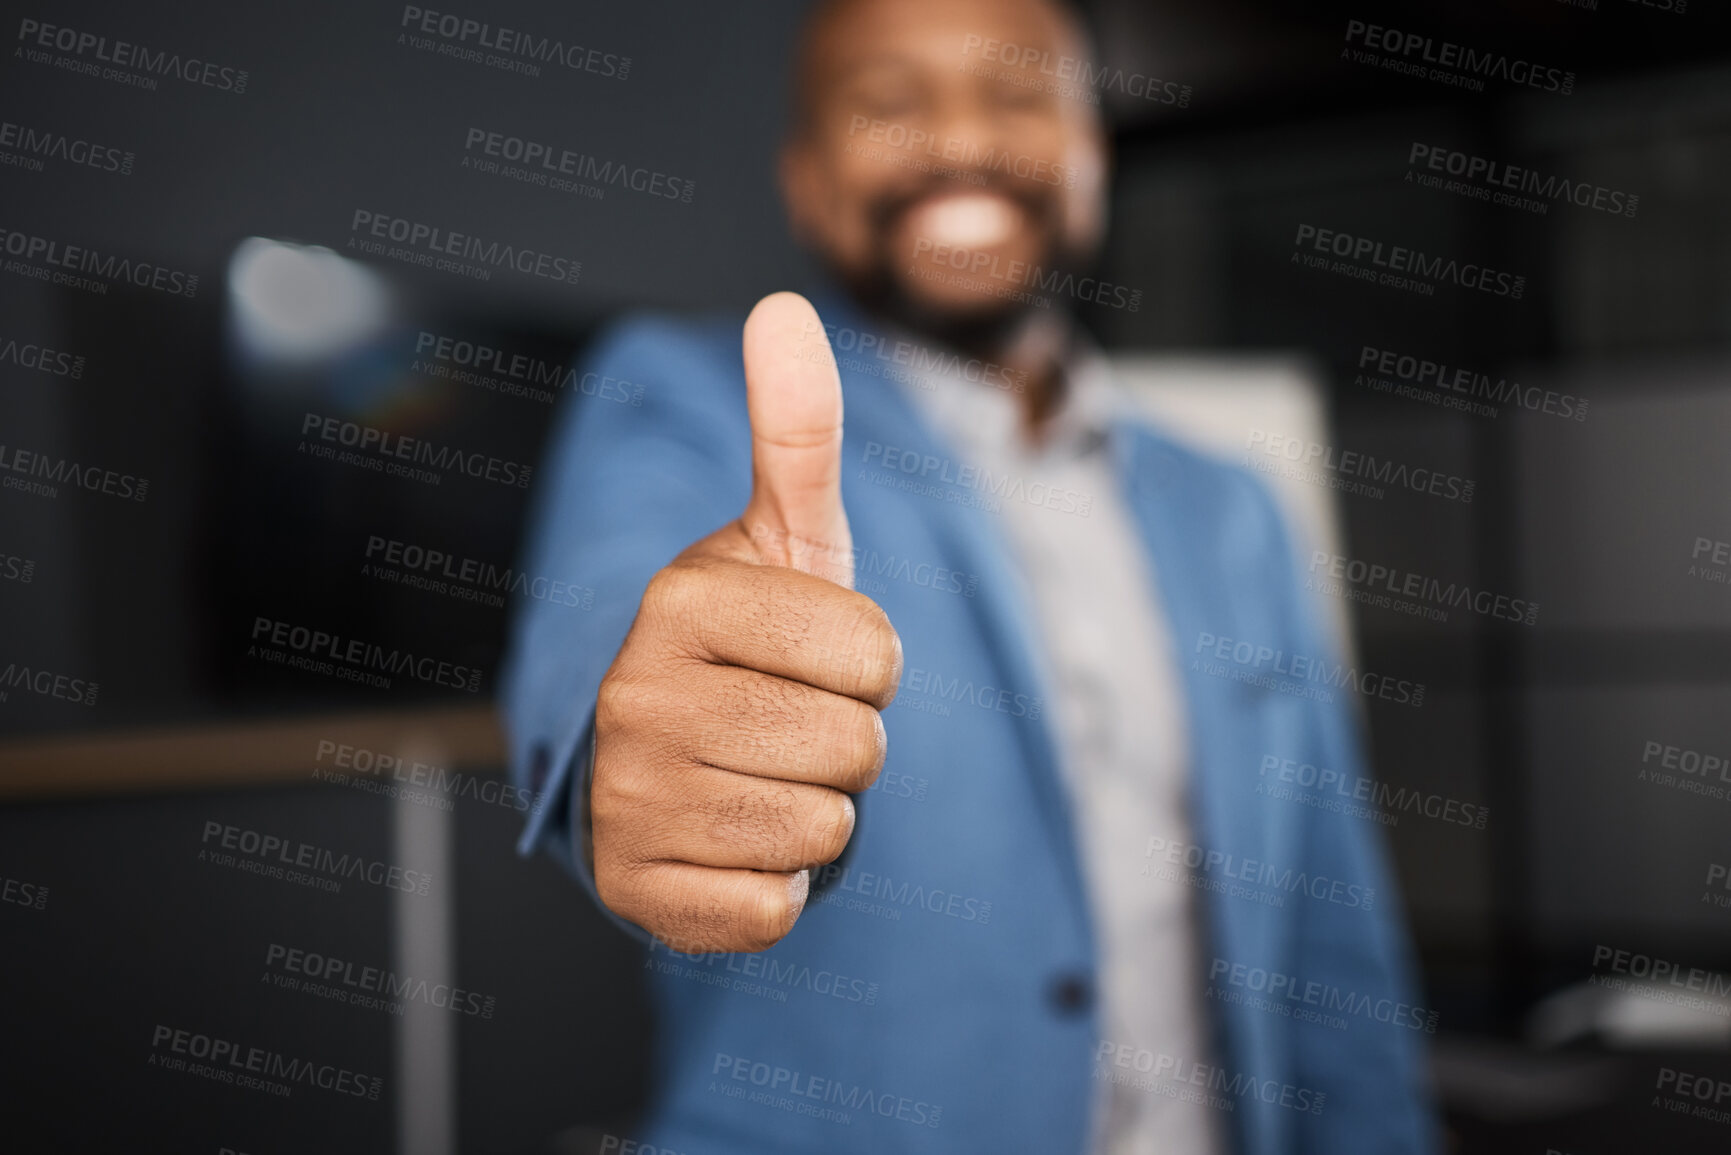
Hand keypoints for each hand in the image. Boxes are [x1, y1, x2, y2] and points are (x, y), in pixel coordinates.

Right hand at [589, 292, 901, 952]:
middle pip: (855, 749)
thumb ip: (796, 432)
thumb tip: (784, 305)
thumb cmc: (752, 643)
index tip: (815, 658)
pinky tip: (731, 840)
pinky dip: (775, 885)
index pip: (875, 653)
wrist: (665, 757)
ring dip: (816, 810)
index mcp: (681, 599)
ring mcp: (626, 799)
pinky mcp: (635, 891)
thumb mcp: (784, 538)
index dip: (870, 664)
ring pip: (822, 829)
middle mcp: (635, 697)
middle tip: (788, 722)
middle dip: (848, 742)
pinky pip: (774, 907)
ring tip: (760, 775)